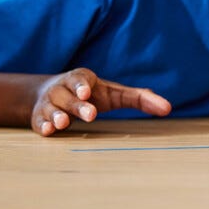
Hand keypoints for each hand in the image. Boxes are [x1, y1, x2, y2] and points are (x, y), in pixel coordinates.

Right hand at [31, 68, 171, 135]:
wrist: (52, 94)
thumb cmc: (92, 94)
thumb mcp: (115, 94)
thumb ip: (140, 98)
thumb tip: (168, 108)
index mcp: (82, 79)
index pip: (81, 78)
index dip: (83, 84)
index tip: (87, 92)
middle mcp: (63, 89)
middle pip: (69, 96)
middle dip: (78, 105)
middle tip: (91, 114)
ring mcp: (50, 103)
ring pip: (52, 108)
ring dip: (58, 115)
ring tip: (63, 123)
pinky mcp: (40, 118)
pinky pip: (40, 121)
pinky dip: (43, 125)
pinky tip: (48, 130)